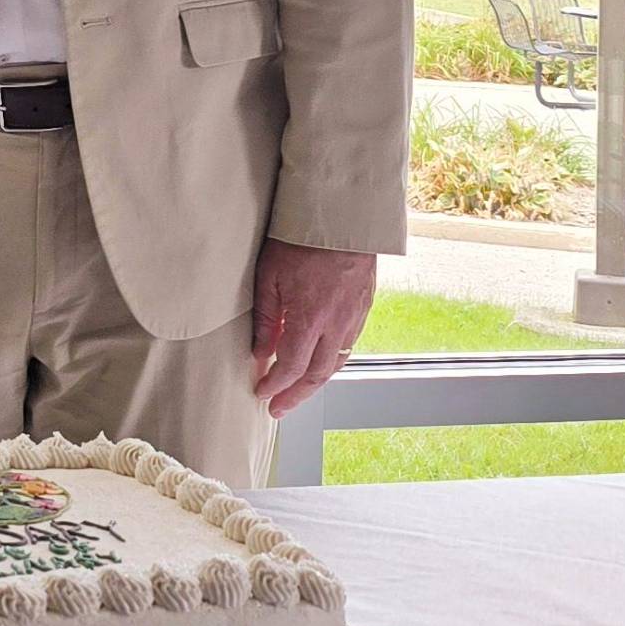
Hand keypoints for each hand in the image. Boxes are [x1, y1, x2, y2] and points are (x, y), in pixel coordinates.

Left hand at [251, 238, 374, 418]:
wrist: (342, 217)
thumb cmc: (299, 241)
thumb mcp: (269, 276)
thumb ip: (265, 319)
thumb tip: (260, 352)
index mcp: (310, 318)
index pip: (291, 366)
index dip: (276, 384)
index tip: (262, 393)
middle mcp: (336, 324)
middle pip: (317, 374)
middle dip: (296, 395)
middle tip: (278, 408)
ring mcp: (354, 317)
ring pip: (336, 362)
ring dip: (316, 382)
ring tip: (297, 392)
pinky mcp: (364, 308)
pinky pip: (349, 345)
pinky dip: (332, 362)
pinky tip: (320, 364)